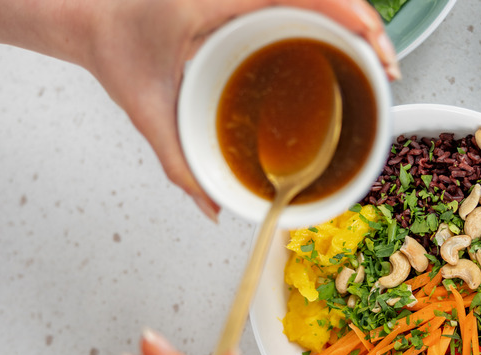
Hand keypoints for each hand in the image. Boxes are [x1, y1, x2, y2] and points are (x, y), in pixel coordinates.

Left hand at [86, 0, 398, 220]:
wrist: (93, 18)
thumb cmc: (115, 47)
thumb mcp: (146, 107)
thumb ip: (177, 163)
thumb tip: (214, 208)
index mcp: (219, 0)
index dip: (352, 16)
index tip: (377, 51)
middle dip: (366, 25)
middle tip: (387, 69)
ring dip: (353, 23)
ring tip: (376, 62)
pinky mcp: (247, 2)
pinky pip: (300, 4)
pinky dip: (329, 22)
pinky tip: (342, 50)